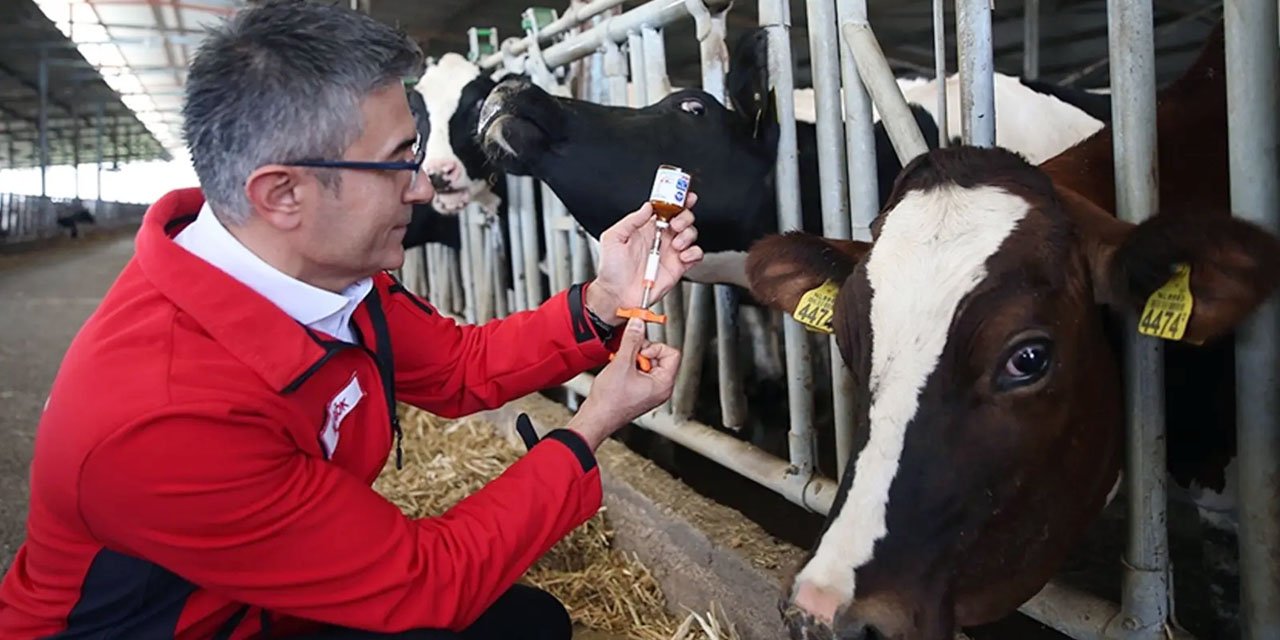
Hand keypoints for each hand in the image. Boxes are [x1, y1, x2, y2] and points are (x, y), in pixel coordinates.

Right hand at [568, 318, 681, 449]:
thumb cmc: (610, 401)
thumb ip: (632, 340)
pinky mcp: (640, 392)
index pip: (672, 353)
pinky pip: (640, 371)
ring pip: (648, 363)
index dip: (655, 347)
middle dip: (642, 352)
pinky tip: (618, 372)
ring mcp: (650, 391)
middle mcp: (660, 389)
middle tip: (628, 357)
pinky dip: (629, 367)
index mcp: (663, 384)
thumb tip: (638, 324)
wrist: (596, 418)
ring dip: (633, 359)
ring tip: (621, 366)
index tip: (640, 349)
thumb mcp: (622, 363)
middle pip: (660, 357)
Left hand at [585, 194, 703, 324]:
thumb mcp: (613, 238)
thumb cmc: (611, 269)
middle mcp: (661, 237)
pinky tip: (682, 256)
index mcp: (646, 227)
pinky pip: (695, 255)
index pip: (666, 208)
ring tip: (675, 243)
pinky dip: (693, 252)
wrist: (616, 294)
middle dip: (685, 216)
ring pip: (691, 233)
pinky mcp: (678, 267)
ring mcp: (670, 252)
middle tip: (675, 224)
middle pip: (683, 218)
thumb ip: (631, 220)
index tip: (683, 195)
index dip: (677, 199)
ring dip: (688, 234)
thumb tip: (648, 206)